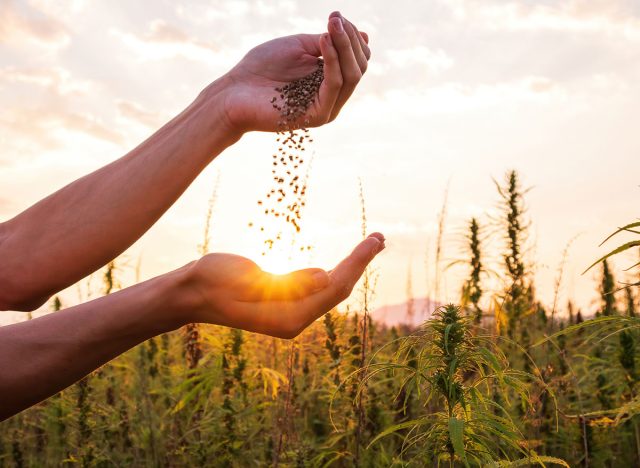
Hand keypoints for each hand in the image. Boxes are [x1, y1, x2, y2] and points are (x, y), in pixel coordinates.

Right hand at [181, 233, 384, 337]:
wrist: (191, 292)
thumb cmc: (212, 282)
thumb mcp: (245, 279)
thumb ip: (287, 283)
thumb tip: (325, 277)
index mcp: (288, 318)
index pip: (333, 288)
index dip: (357, 264)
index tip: (374, 241)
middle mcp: (295, 319)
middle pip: (338, 289)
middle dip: (360, 263)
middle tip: (381, 237)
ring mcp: (291, 311)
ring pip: (331, 287)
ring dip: (352, 265)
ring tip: (372, 243)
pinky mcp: (286, 301)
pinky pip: (318, 286)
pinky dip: (335, 269)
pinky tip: (347, 260)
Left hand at [219, 11, 369, 133]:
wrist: (234, 92)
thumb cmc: (262, 68)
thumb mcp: (300, 46)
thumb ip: (328, 42)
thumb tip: (363, 35)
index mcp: (331, 80)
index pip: (358, 59)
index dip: (352, 36)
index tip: (336, 16)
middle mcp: (333, 96)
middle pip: (359, 67)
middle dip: (350, 39)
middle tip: (335, 19)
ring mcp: (327, 108)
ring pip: (351, 76)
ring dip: (344, 46)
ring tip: (331, 26)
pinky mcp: (317, 115)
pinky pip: (334, 86)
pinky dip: (332, 61)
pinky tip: (323, 42)